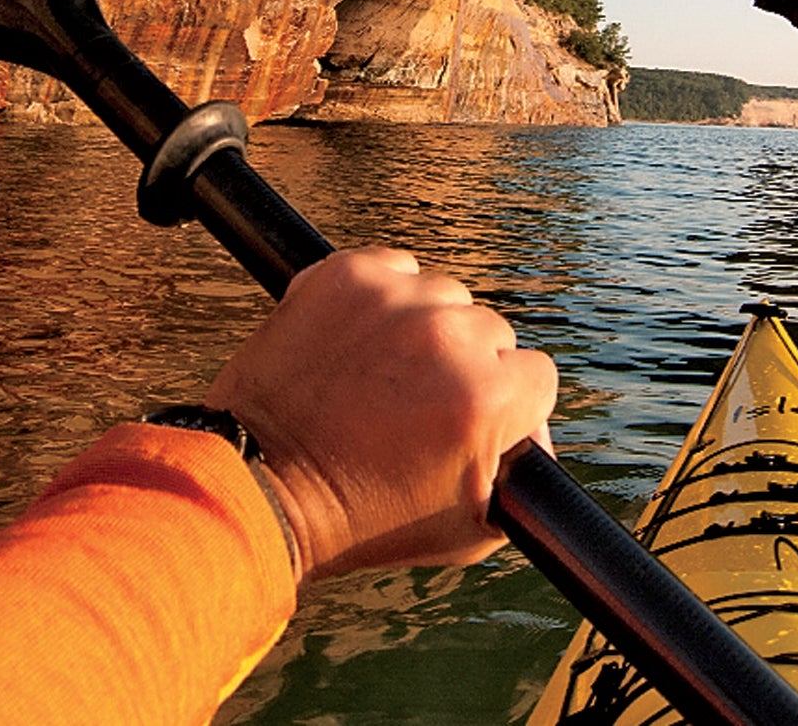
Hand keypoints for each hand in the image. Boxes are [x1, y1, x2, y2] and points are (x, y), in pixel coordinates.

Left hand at [205, 247, 556, 582]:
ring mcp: (392, 298)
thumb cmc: (363, 516)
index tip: (472, 422)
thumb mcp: (469, 528)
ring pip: (444, 296)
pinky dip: (382, 299)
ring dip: (426, 328)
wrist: (260, 483)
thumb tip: (535, 436)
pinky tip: (360, 341)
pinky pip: (394, 268)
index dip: (508, 407)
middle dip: (465, 367)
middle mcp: (445, 336)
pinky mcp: (345, 273)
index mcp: (485, 396)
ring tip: (384, 373)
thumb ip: (522, 477)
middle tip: (419, 404)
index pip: (537, 377)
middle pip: (491, 332)